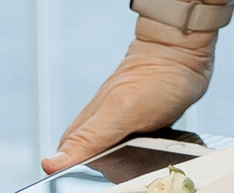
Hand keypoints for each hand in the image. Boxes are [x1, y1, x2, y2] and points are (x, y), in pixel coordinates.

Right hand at [41, 24, 215, 173]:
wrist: (184, 54)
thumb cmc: (152, 79)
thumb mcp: (118, 114)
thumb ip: (87, 139)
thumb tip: (49, 164)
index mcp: (85, 130)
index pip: (66, 165)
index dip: (71, 180)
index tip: (83, 188)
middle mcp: (99, 129)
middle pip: (89, 166)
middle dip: (102, 175)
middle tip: (120, 178)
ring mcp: (120, 127)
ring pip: (113, 160)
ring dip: (124, 168)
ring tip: (137, 170)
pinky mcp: (140, 127)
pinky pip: (134, 152)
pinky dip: (141, 158)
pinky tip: (150, 160)